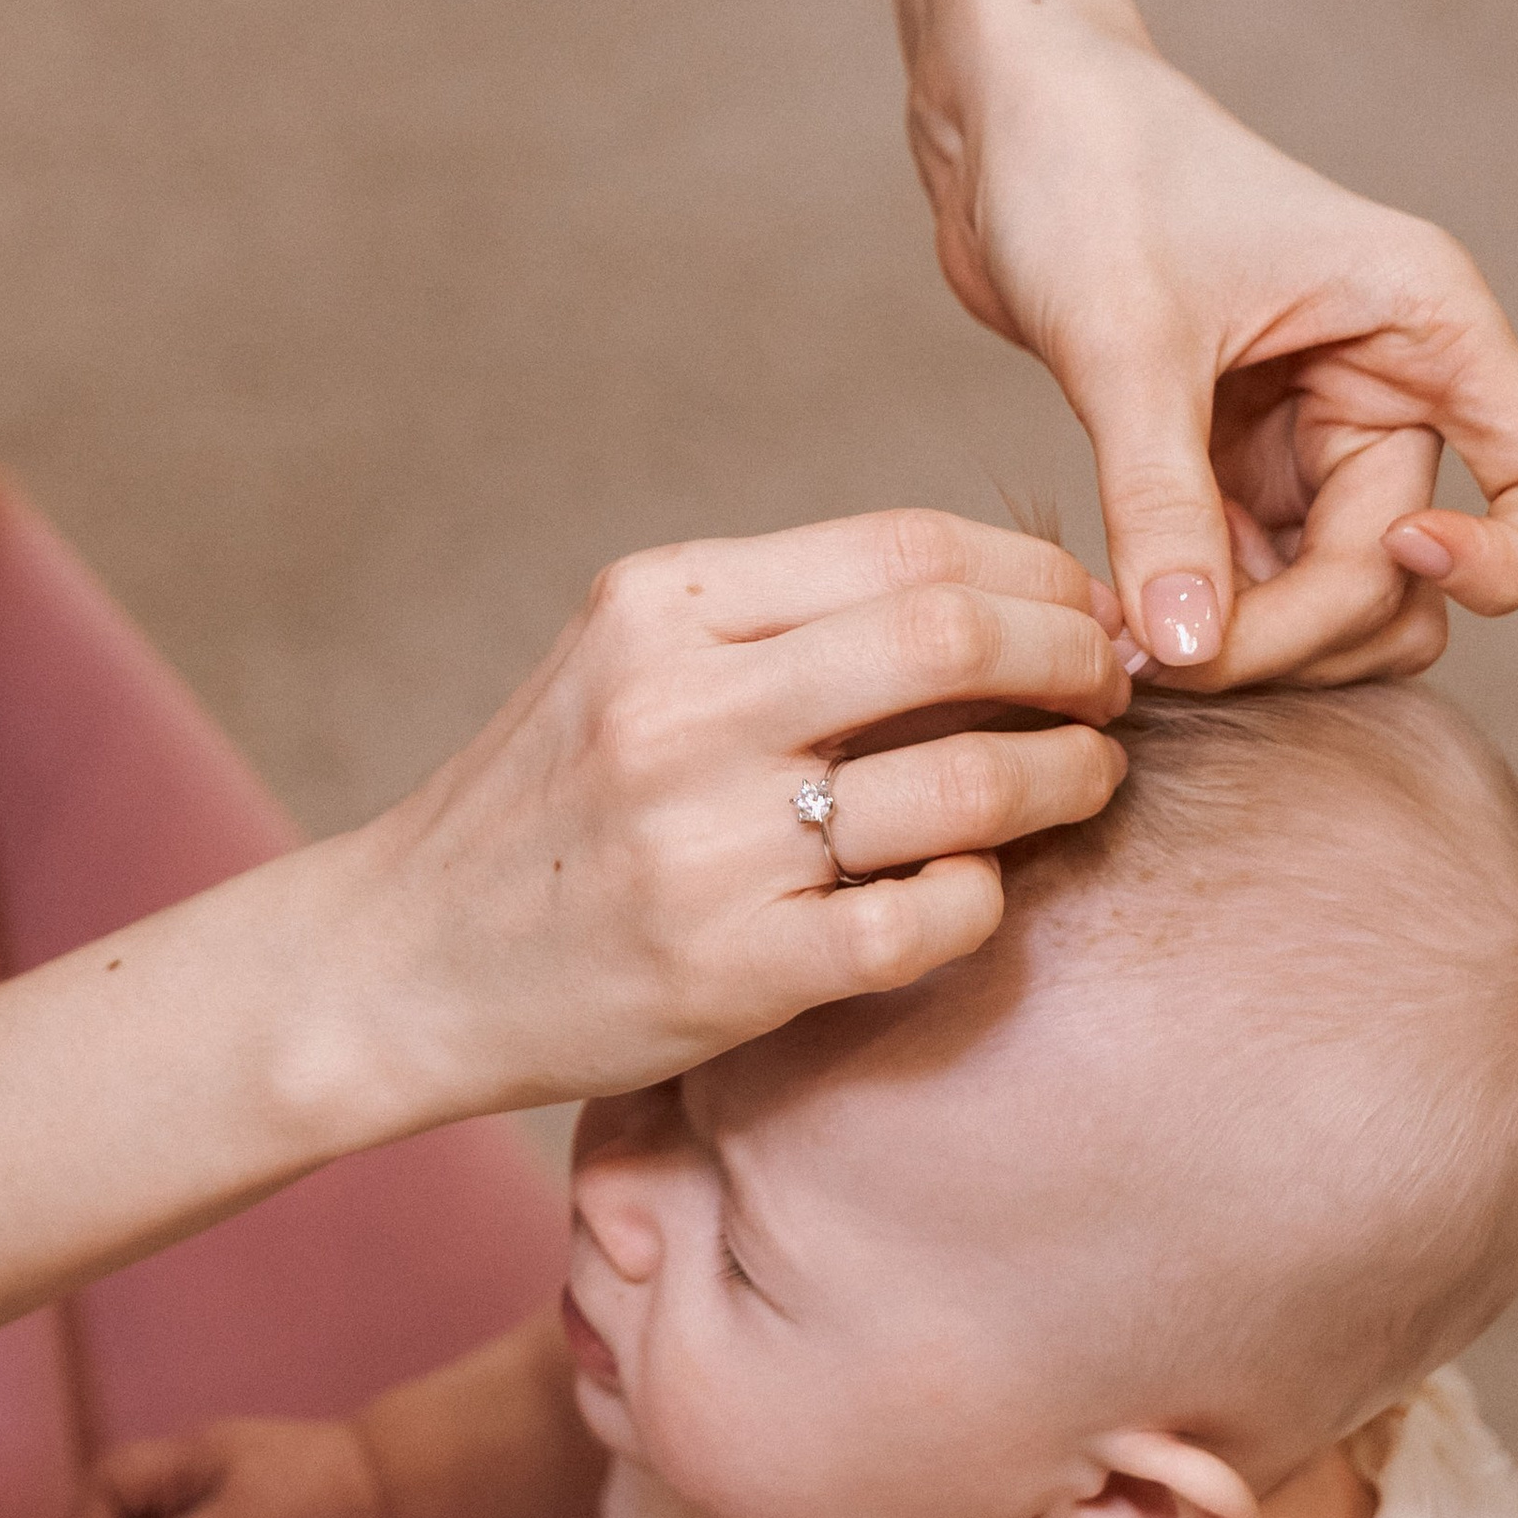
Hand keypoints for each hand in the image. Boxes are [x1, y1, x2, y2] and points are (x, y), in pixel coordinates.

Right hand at [342, 508, 1128, 1123]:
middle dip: (1073, 659)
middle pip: (954, 639)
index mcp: (659, 605)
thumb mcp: (629, 662)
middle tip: (1111, 690)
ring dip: (1067, 777)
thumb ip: (781, 621)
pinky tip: (981, 886)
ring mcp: (702, 843)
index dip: (1035, 573)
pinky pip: (926, 919)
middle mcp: (677, 708)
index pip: (907, 548)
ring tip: (1085, 779)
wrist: (407, 959)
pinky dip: (986, 897)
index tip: (1082, 612)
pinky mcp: (728, 969)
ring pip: (965, 784)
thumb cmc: (551, 802)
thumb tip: (1003, 595)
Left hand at [915, 4, 1517, 687]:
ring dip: (1254, 640)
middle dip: (1302, 630)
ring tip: (1134, 646)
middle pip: (1404, 575)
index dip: (1505, 561)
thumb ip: (1161, 502)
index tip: (1394, 556)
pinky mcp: (1230, 456)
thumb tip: (1192, 649)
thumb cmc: (1086, 170)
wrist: (1001, 118)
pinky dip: (1203, 613)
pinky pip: (1254, 577)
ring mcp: (1309, 428)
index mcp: (1423, 322)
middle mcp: (1388, 381)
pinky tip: (1121, 623)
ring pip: (1332, 595)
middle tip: (1167, 655)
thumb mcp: (1122, 340)